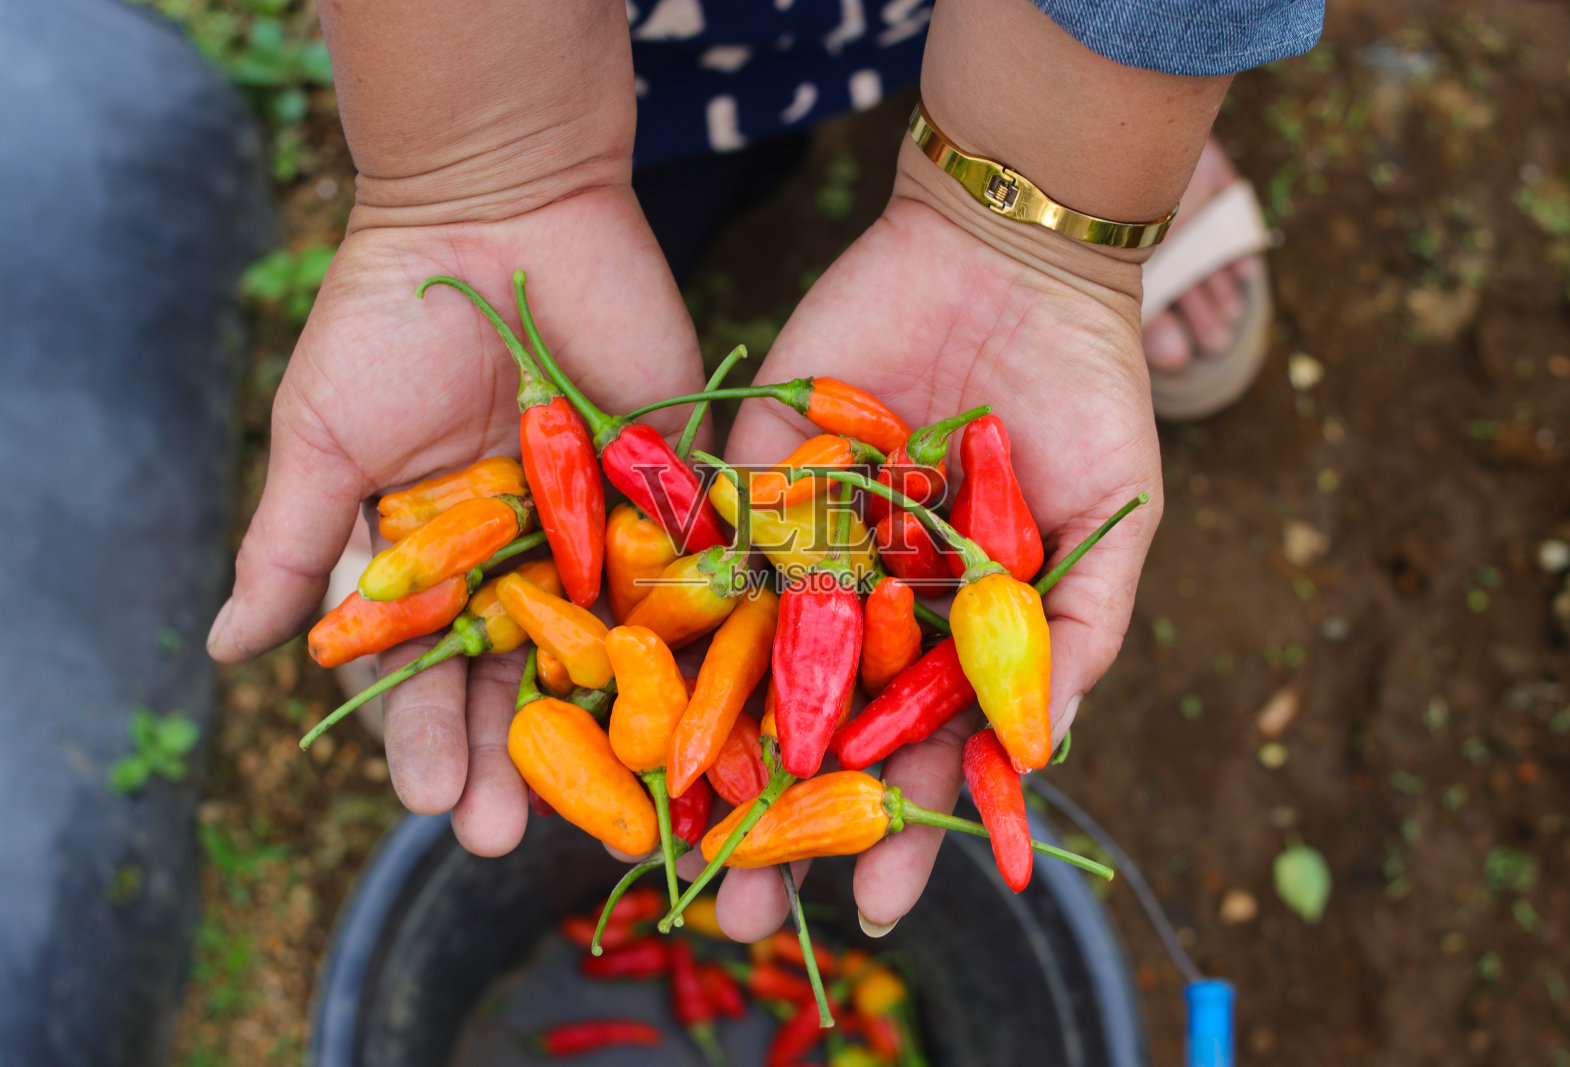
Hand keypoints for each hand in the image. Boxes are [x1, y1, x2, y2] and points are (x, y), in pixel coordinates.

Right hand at [207, 188, 704, 855]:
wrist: (498, 209)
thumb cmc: (388, 321)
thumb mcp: (322, 438)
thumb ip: (291, 544)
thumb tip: (227, 650)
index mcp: (437, 561)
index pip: (429, 672)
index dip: (428, 738)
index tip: (434, 803)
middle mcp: (523, 561)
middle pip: (523, 679)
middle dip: (516, 757)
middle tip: (512, 838)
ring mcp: (604, 531)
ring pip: (611, 649)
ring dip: (609, 730)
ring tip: (612, 810)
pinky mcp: (676, 490)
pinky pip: (693, 574)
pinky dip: (702, 638)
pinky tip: (707, 710)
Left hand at [714, 169, 1163, 939]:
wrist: (1006, 259)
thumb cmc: (1084, 396)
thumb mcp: (1107, 528)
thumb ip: (1075, 642)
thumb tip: (1036, 764)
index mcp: (951, 633)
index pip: (918, 751)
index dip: (902, 829)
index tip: (880, 908)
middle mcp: (870, 606)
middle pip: (817, 734)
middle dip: (781, 822)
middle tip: (740, 919)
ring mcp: (803, 550)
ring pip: (746, 670)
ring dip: (710, 759)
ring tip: (673, 845)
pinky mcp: (746, 486)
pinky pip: (703, 562)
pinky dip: (668, 630)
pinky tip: (632, 705)